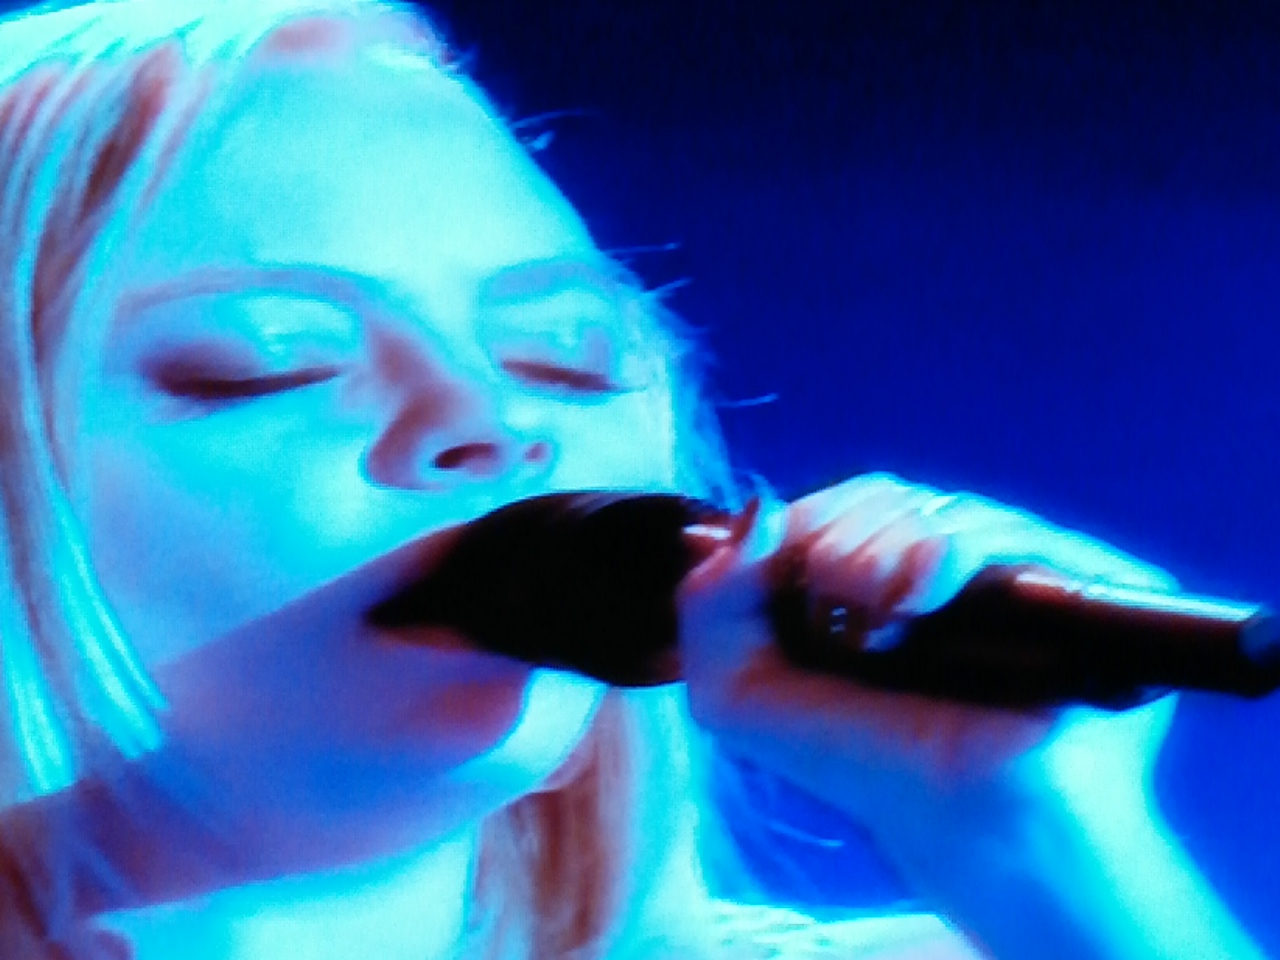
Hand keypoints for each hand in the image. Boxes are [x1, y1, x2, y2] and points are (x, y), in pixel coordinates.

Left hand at [678, 473, 1261, 959]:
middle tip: (833, 604)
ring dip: (880, 554)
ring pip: (935, 506)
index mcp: (879, 576)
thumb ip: (710, 603)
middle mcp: (951, 564)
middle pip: (883, 495)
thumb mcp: (738, 691)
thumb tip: (757, 508)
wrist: (974, 835)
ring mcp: (1018, 568)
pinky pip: (1003, 534)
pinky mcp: (1082, 581)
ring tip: (879, 622)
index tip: (778, 570)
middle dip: (835, 541)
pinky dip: (946, 553)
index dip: (802, 523)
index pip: (839, 504)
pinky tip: (919, 600)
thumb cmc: (866, 763)